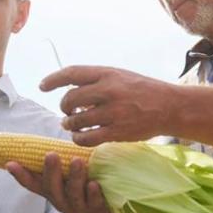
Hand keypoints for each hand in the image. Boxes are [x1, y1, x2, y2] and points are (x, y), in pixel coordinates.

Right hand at [7, 153, 116, 212]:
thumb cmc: (82, 191)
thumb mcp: (66, 180)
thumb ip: (59, 166)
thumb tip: (49, 142)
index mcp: (51, 191)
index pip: (32, 184)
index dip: (20, 175)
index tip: (10, 163)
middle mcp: (60, 200)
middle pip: (51, 187)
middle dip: (50, 171)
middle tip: (51, 155)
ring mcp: (77, 206)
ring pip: (73, 194)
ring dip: (74, 177)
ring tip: (77, 161)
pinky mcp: (95, 210)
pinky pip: (93, 202)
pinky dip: (93, 193)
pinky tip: (94, 184)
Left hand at [40, 65, 177, 145]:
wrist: (170, 106)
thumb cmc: (142, 90)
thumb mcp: (120, 75)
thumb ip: (97, 80)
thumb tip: (69, 88)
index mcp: (108, 73)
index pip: (72, 73)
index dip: (53, 79)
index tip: (42, 86)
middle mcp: (109, 91)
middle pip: (70, 99)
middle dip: (63, 107)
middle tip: (66, 112)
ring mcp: (113, 112)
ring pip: (76, 121)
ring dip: (68, 124)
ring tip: (70, 125)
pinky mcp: (117, 132)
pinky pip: (87, 138)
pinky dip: (78, 139)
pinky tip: (79, 137)